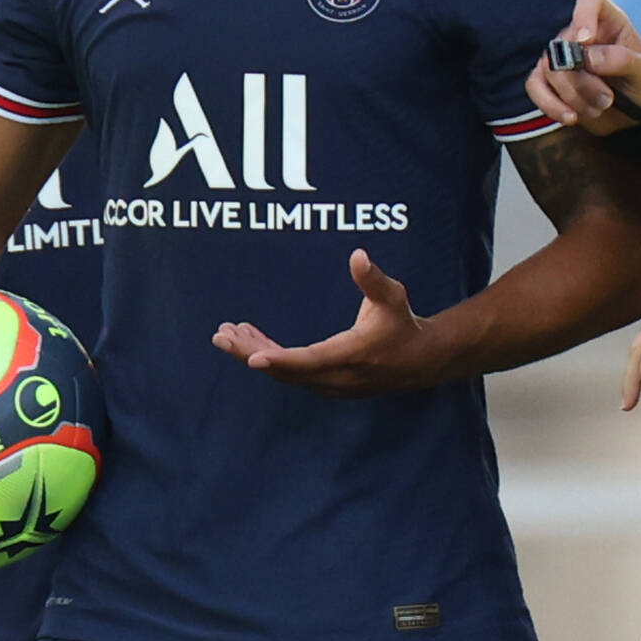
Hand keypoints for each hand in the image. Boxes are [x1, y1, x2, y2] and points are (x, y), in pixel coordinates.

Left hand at [212, 250, 447, 397]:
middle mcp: (337, 377)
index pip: (310, 361)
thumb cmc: (403, 323)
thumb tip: (357, 255)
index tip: (251, 358)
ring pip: (284, 373)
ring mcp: (329, 385)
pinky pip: (290, 373)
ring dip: (254, 353)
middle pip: (286, 370)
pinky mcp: (324, 384)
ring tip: (227, 333)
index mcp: (351, 355)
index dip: (280, 360)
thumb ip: (372, 279)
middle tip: (221, 335)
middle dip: (250, 353)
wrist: (419, 361)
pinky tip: (250, 340)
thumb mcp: (393, 297)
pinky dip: (268, 358)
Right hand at [523, 0, 640, 136]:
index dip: (584, 14)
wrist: (632, 113)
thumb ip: (623, 60)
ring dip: (574, 96)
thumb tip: (590, 57)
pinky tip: (570, 117)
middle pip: (565, 44)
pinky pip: (535, 86)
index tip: (586, 40)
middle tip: (607, 99)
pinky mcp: (548, 79)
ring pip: (550, 68)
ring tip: (598, 108)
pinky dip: (550, 105)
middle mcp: (580, 33)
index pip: (590, 0)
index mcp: (608, 21)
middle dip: (583, 79)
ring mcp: (561, 55)